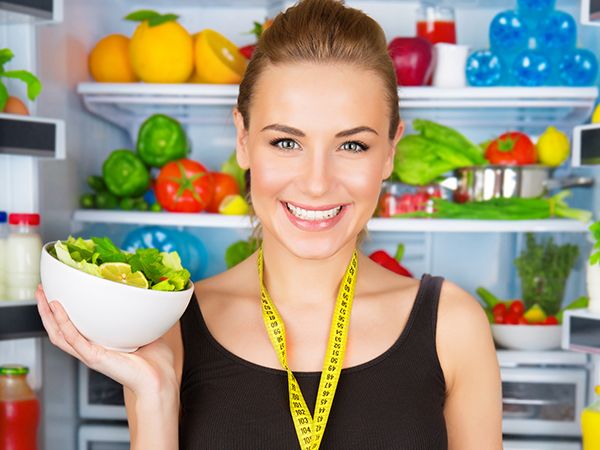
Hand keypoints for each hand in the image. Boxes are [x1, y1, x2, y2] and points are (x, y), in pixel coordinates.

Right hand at [35, 284, 177, 397]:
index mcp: (99, 344)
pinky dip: (63, 323)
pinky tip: (57, 308)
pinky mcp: (94, 357)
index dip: (61, 312)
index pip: (72, 327)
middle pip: (58, 329)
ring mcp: (90, 354)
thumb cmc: (154, 362)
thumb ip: (141, 315)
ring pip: (59, 334)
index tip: (56, 292)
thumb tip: (148, 294)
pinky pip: (73, 338)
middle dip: (46, 310)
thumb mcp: (144, 330)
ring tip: (41, 296)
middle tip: (40, 290)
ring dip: (47, 315)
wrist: (159, 380)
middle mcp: (90, 350)